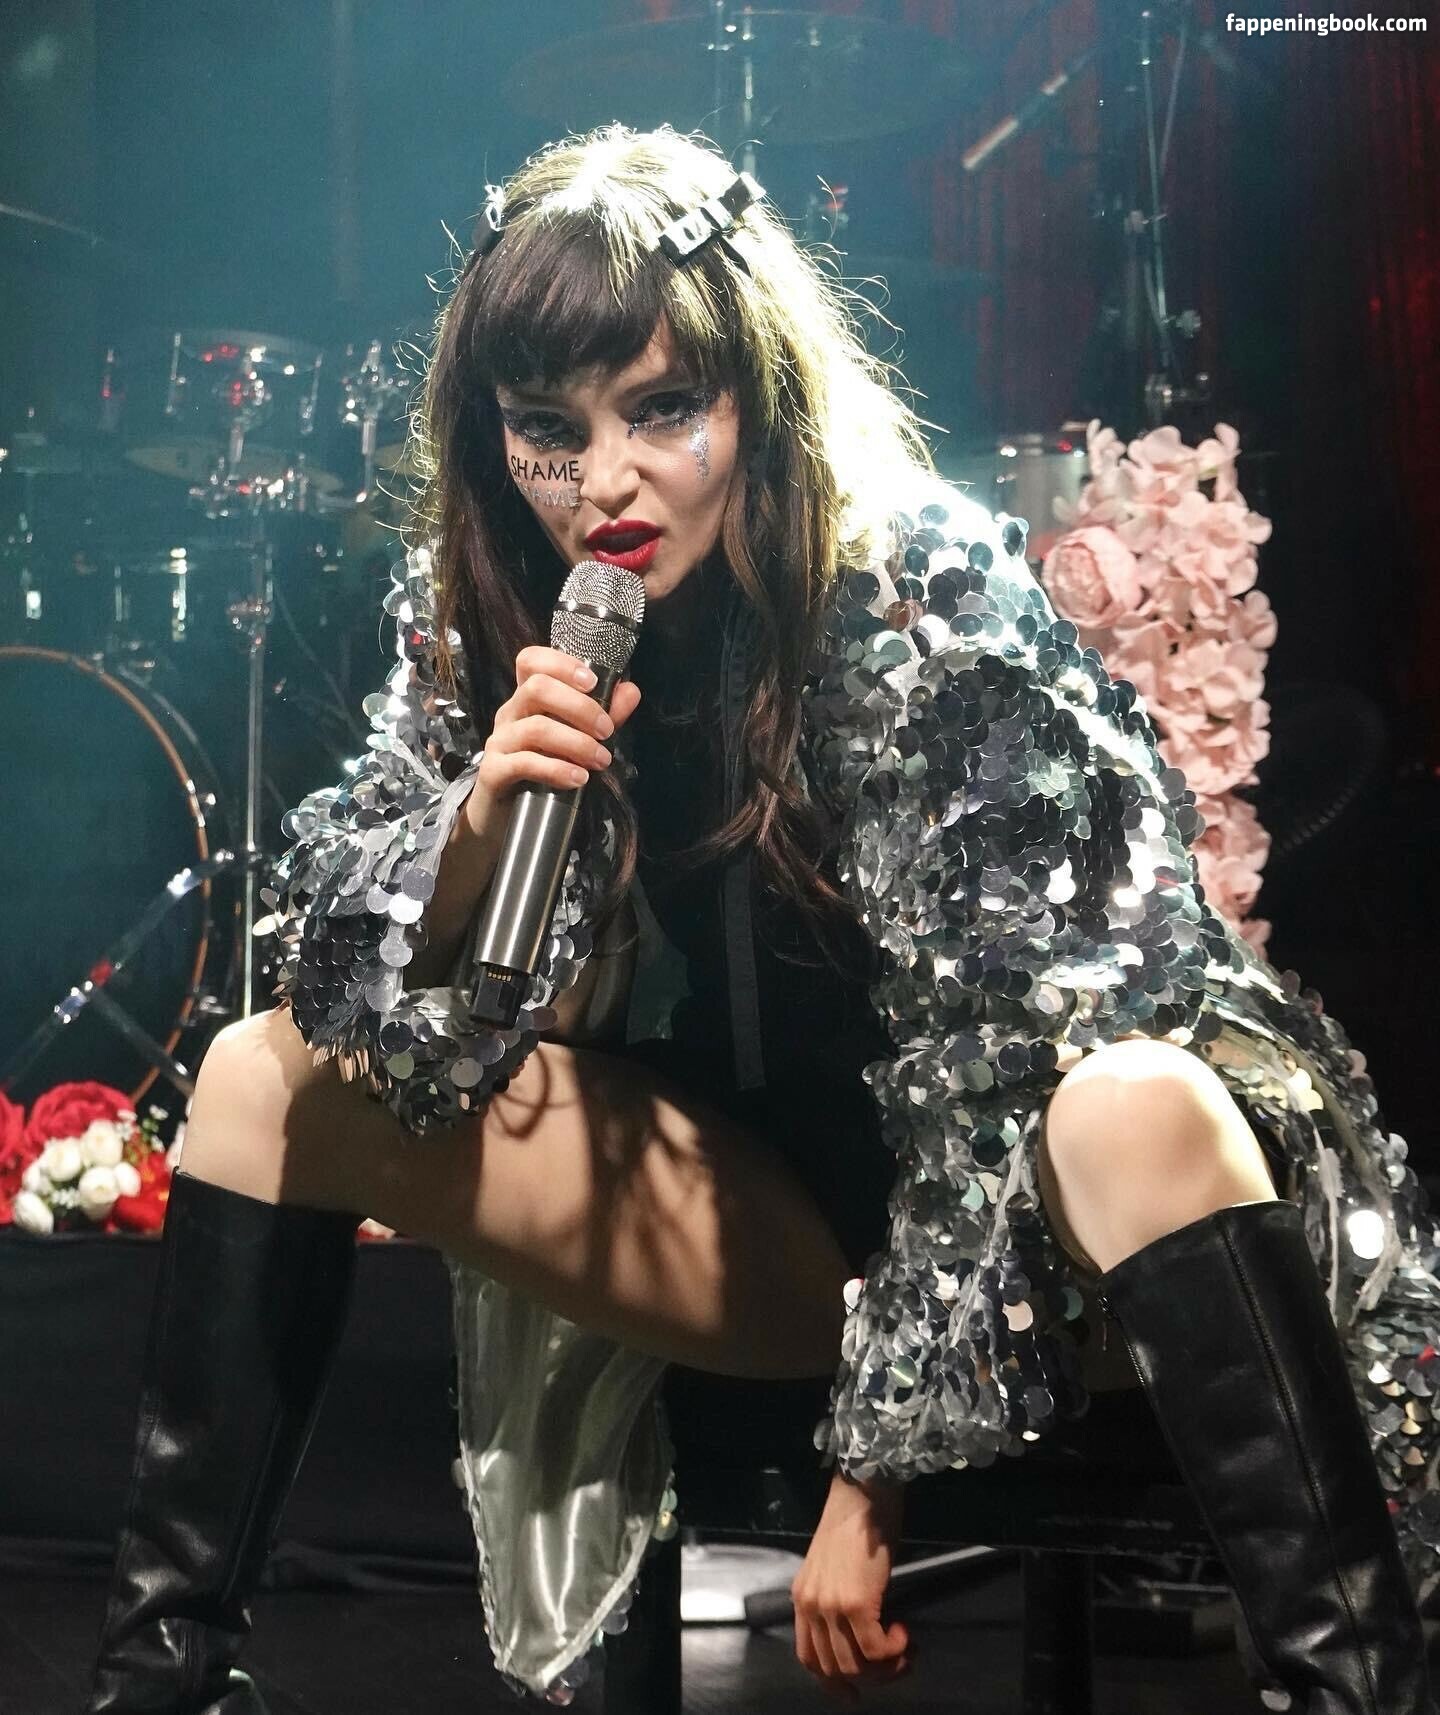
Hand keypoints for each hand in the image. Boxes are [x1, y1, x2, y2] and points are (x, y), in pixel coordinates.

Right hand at [466, 647, 642, 838]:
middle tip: (607, 731)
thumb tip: (630, 690)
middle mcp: (510, 714)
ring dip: (576, 742)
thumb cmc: (541, 774)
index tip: (592, 682)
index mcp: (528, 700)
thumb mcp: (577, 740)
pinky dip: (556, 769)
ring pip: (535, 727)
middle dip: (580, 707)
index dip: (561, 663)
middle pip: (537, 688)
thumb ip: (603, 715)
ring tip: (601, 760)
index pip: (531, 661)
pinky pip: (524, 763)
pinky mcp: (493, 772)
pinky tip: (578, 778)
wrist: (503, 820)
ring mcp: (499, 742)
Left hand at [791, 1471, 909, 1701]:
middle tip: (896, 1666)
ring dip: (885, 1666)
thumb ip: (836, 1601)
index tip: (854, 1694)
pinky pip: (875, 1649)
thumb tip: (860, 1635)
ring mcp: (831, 1606)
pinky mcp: (856, 1603)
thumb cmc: (855, 1524)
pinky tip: (903, 1633)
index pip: (808, 1657)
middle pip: (834, 1668)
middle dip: (869, 1677)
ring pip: (855, 1664)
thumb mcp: (833, 1568)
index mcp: (802, 1598)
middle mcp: (810, 1605)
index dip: (831, 1683)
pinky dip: (893, 1651)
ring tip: (903, 1649)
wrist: (863, 1492)